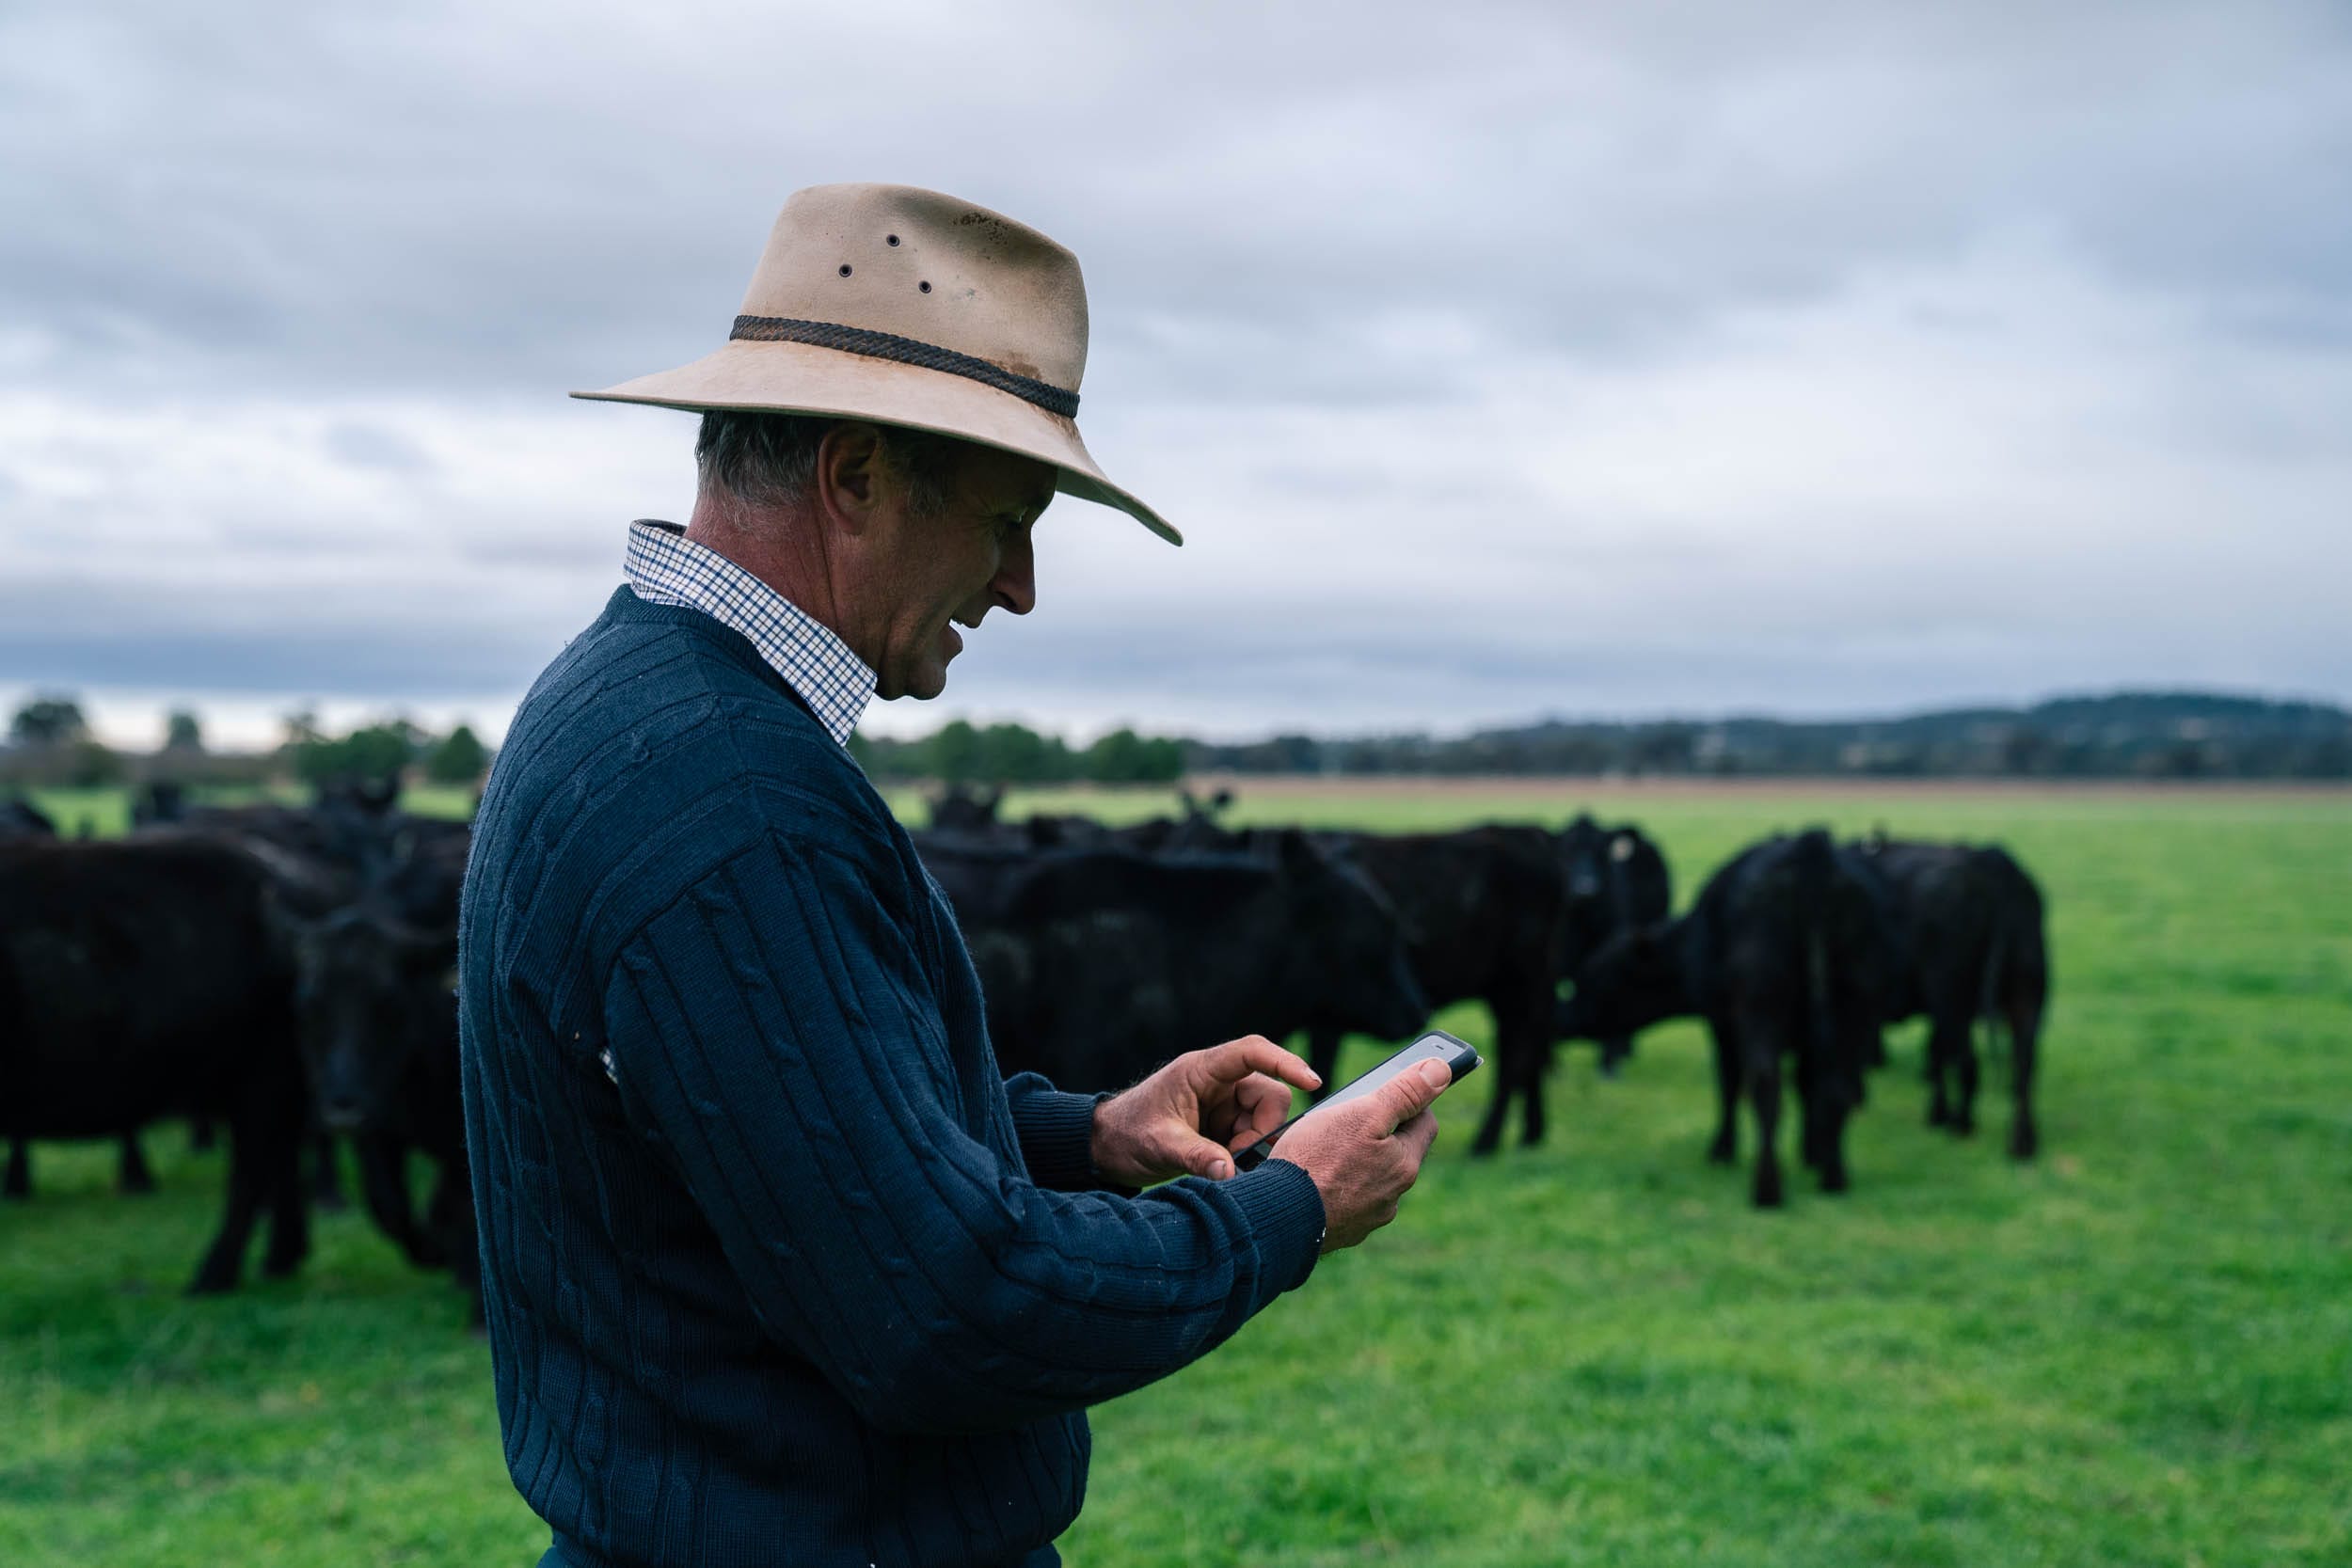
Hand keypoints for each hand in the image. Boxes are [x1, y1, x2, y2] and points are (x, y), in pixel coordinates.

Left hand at [1090, 1036, 1321, 1186]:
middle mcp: (1217, 1082)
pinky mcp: (1223, 1125)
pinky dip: (1245, 1153)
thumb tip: (1230, 1173)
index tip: (1311, 1082)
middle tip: (1234, 1157)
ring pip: (1262, 1119)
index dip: (1284, 1062)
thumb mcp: (1160, 1145)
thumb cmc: (1127, 1134)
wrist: (1106, 1148)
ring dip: (1252, 1144)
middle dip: (1261, 1129)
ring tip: (1221, 1164)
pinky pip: (1251, 1135)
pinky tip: (1223, 1165)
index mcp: (1201, 1070)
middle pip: (1268, 1093)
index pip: (1252, 1052)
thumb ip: (1196, 1157)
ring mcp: (1222, 1104)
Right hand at [1267, 1058, 1447, 1251]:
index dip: (1411, 1101)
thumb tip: (1441, 1071)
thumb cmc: (1317, 1160)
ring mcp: (1367, 1217)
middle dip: (1381, 1133)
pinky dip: (1339, 1188)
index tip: (1392, 1090)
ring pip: (1372, 1179)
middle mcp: (1393, 1197)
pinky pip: (1348, 1201)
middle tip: (1351, 1118)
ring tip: (1327, 1149)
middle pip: (1397, 1152)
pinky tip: (1316, 1179)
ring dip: (1359, 1162)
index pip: (1425, 1123)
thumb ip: (1405, 1092)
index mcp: (1404, 1166)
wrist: (1279, 1216)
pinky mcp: (1342, 1231)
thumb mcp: (1364, 1113)